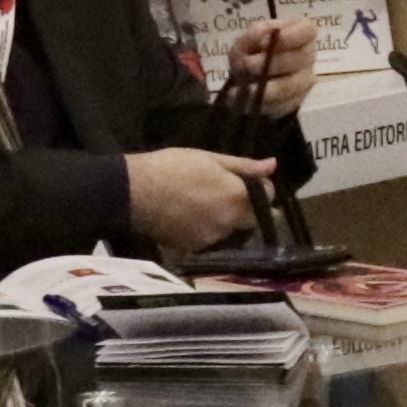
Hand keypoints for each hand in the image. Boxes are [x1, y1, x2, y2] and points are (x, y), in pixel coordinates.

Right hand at [123, 148, 277, 252]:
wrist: (133, 191)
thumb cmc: (172, 167)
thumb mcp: (209, 158)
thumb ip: (244, 166)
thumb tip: (273, 165)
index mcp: (238, 196)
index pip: (269, 196)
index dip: (262, 188)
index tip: (247, 182)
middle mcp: (231, 221)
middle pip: (254, 219)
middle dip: (248, 209)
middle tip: (227, 196)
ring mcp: (214, 237)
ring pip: (232, 230)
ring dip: (227, 220)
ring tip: (203, 205)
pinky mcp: (196, 248)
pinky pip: (211, 239)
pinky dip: (207, 230)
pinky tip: (191, 217)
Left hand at [217, 15, 321, 116]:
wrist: (248, 79)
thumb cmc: (251, 52)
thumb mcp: (246, 40)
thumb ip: (255, 35)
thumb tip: (264, 37)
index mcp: (300, 34)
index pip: (307, 31)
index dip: (291, 35)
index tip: (265, 42)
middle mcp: (308, 56)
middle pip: (301, 58)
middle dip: (274, 63)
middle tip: (248, 65)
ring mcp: (305, 80)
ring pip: (294, 84)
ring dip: (270, 87)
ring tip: (248, 88)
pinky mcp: (298, 101)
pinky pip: (286, 103)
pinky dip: (267, 103)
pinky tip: (250, 101)